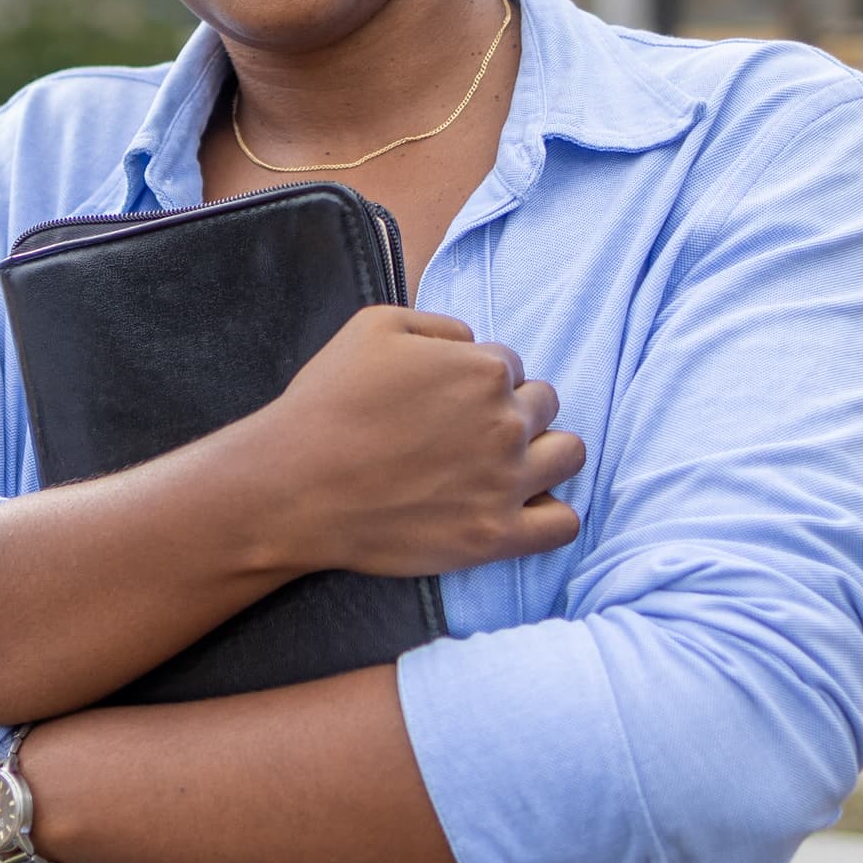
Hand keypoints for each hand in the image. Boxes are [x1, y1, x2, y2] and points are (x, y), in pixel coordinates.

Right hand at [234, 306, 583, 578]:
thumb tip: (472, 343)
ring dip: (545, 453)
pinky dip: (551, 514)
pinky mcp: (494, 537)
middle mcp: (505, 423)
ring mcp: (505, 483)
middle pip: (544, 404)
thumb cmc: (327, 403)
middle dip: (512, 411)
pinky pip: (563, 524)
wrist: (293, 486)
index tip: (443, 401)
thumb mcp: (374, 325)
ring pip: (569, 455)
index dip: (476, 379)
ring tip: (504, 464)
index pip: (509, 365)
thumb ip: (439, 325)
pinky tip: (520, 508)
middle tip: (464, 432)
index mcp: (483, 369)